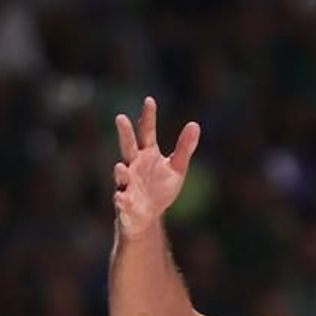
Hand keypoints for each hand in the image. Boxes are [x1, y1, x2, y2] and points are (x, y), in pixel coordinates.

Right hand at [113, 96, 200, 239]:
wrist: (148, 216)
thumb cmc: (160, 188)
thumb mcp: (177, 168)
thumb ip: (184, 148)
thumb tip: (195, 124)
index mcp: (147, 154)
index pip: (147, 132)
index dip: (148, 117)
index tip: (149, 100)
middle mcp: (133, 165)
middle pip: (128, 147)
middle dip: (125, 134)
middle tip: (120, 118)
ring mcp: (127, 183)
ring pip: (121, 174)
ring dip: (120, 170)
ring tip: (121, 167)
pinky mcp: (124, 203)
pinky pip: (121, 200)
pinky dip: (121, 199)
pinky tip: (121, 198)